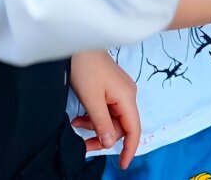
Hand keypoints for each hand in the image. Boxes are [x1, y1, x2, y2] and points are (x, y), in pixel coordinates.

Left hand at [70, 50, 140, 168]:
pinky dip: (95, 116)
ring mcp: (121, 90)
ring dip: (95, 126)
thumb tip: (110, 144)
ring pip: (112, 119)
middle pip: (121, 126)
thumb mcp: (91, 99)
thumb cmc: (85, 67)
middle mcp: (128, 94)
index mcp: (127, 97)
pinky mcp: (112, 88)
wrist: (80, 44)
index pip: (134, 129)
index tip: (122, 165)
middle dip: (103, 137)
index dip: (129, 149)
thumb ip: (102, 123)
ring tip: (76, 124)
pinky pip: (108, 109)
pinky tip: (80, 116)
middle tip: (83, 144)